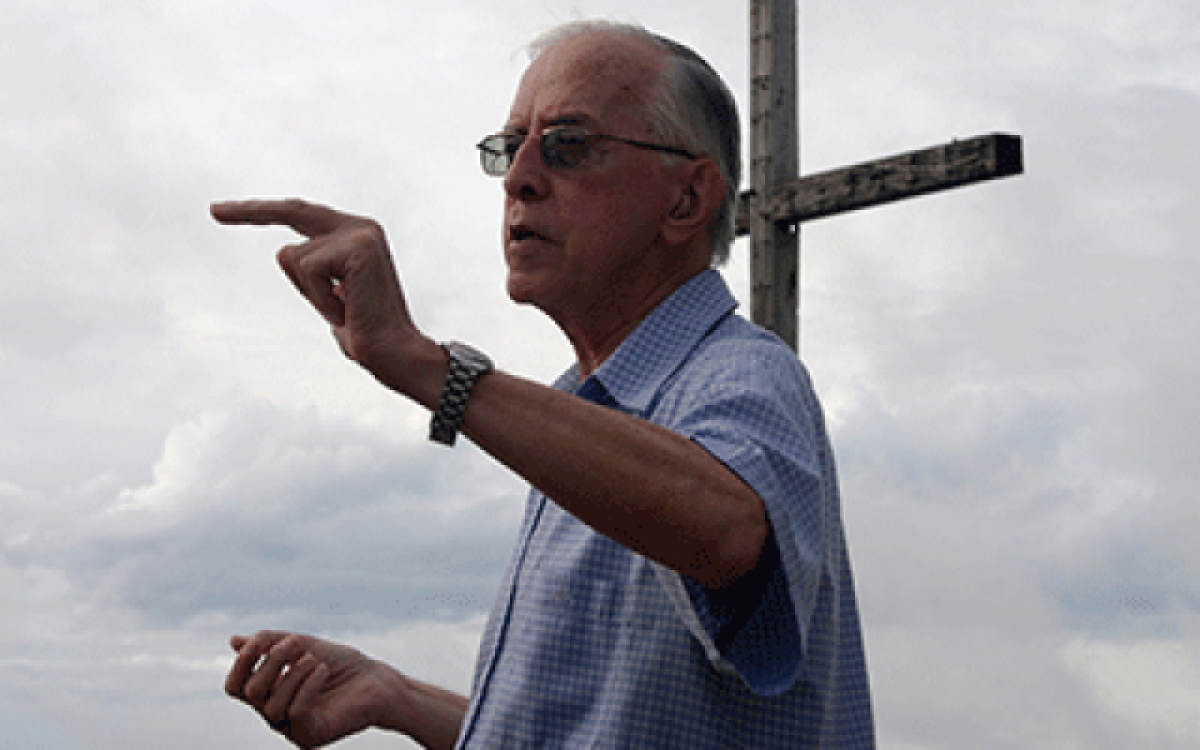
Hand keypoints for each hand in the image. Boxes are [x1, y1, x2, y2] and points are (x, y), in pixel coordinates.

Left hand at [211, 198, 426, 379]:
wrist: (392, 352)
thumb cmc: (363, 333)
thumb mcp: (326, 297)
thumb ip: (310, 273)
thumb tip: (285, 252)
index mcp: (355, 236)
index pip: (301, 215)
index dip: (260, 212)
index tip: (222, 211)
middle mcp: (360, 227)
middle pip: (292, 211)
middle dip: (250, 211)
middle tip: (213, 210)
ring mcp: (360, 235)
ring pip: (294, 256)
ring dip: (308, 292)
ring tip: (342, 311)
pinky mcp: (357, 248)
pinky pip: (308, 270)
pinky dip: (318, 298)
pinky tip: (346, 310)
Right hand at [225, 631, 400, 748]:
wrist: (378, 681)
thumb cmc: (341, 664)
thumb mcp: (301, 646)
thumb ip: (269, 643)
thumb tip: (233, 641)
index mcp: (269, 693)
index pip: (235, 686)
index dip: (241, 663)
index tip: (260, 641)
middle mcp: (276, 714)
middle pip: (250, 693)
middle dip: (270, 662)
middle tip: (295, 644)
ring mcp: (292, 728)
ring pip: (271, 707)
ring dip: (292, 675)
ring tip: (315, 660)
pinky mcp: (312, 736)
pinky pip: (296, 714)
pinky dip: (307, 686)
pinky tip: (323, 671)